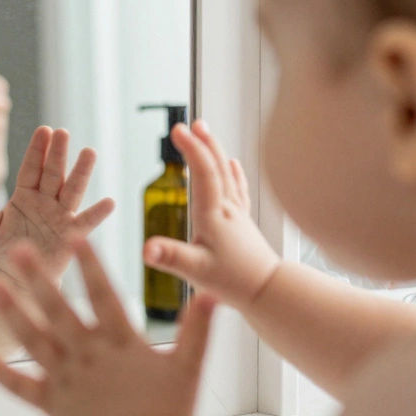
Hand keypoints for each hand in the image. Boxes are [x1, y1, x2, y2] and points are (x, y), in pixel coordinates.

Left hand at [0, 127, 114, 282]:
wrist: (18, 275)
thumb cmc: (5, 247)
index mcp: (25, 194)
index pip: (31, 168)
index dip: (37, 150)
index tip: (44, 130)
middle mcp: (45, 201)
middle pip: (52, 174)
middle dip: (58, 154)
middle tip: (64, 132)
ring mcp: (59, 216)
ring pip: (71, 190)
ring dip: (80, 172)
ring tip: (89, 152)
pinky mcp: (70, 234)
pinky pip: (84, 222)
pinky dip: (97, 213)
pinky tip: (109, 202)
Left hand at [0, 239, 216, 415]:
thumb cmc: (168, 415)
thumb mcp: (189, 371)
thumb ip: (198, 330)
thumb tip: (212, 293)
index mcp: (120, 344)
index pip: (104, 296)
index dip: (90, 265)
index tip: (76, 236)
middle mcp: (88, 357)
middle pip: (59, 311)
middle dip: (38, 279)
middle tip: (17, 250)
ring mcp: (67, 380)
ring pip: (34, 341)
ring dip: (12, 314)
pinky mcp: (52, 405)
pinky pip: (20, 386)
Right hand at [144, 120, 279, 310]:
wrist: (269, 292)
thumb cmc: (234, 283)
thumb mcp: (196, 271)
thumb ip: (170, 257)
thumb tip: (146, 248)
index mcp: (214, 215)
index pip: (203, 173)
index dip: (191, 149)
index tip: (178, 130)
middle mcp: (228, 209)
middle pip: (216, 167)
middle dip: (203, 143)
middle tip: (192, 123)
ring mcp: (237, 215)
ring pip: (226, 174)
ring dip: (215, 151)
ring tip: (205, 131)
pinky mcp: (242, 224)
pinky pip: (238, 191)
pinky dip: (233, 174)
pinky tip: (233, 163)